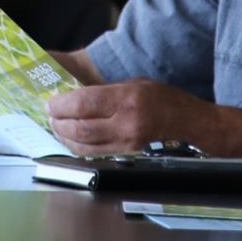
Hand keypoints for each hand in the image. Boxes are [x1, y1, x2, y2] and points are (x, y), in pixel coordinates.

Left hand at [45, 80, 206, 155]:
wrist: (191, 124)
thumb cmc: (164, 100)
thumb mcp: (135, 83)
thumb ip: (106, 92)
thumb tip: (74, 96)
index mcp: (127, 99)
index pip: (84, 103)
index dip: (62, 104)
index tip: (51, 103)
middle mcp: (126, 124)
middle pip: (81, 128)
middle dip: (59, 122)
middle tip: (50, 115)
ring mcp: (128, 144)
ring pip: (85, 145)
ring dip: (65, 137)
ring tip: (57, 127)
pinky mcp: (128, 157)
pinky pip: (96, 154)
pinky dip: (79, 148)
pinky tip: (72, 140)